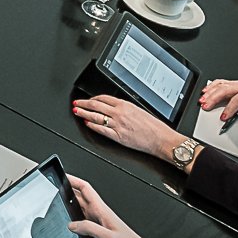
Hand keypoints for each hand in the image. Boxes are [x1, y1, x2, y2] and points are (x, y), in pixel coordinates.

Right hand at [61, 175, 174, 237]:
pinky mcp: (101, 236)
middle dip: (67, 192)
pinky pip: (84, 226)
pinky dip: (75, 225)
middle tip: (53, 191)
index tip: (62, 176)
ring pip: (81, 212)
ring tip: (57, 207)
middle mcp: (101, 216)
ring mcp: (101, 226)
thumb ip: (89, 228)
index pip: (86, 189)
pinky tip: (69, 229)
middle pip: (81, 198)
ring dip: (70, 208)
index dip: (73, 180)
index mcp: (103, 211)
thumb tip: (71, 224)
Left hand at [71, 94, 186, 161]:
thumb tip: (115, 107)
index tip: (88, 99)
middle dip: (83, 103)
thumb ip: (126, 108)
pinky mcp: (117, 136)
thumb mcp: (139, 110)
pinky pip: (101, 129)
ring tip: (77, 111)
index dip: (93, 97)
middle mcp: (119, 114)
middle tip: (77, 103)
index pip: (104, 97)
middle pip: (96, 105)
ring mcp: (117, 125)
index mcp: (125, 105)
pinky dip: (92, 125)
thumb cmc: (154, 127)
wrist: (161, 139)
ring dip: (84, 113)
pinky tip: (87, 123)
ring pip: (95, 116)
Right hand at [200, 72, 237, 134]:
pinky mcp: (237, 83)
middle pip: (225, 90)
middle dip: (213, 98)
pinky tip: (206, 90)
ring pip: (221, 85)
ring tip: (202, 100)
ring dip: (210, 92)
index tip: (224, 117)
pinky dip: (212, 85)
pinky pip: (222, 82)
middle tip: (205, 107)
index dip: (230, 108)